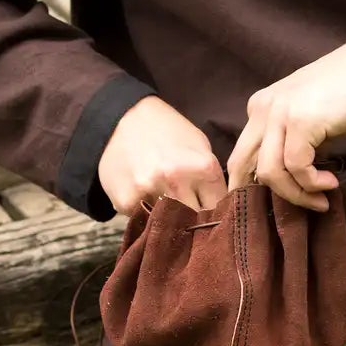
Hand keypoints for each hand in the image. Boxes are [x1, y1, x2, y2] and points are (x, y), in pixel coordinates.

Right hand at [97, 96, 225, 216]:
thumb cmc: (168, 131)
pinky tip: (144, 197)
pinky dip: (146, 214)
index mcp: (202, 167)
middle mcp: (177, 181)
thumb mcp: (199, 145)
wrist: (123, 118)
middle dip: (196, 222)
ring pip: (169, 226)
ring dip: (170, 222)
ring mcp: (149, 192)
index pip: (220, 208)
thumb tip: (222, 210)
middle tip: (191, 218)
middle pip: (196, 223)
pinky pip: (143, 220)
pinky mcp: (126, 201)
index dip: (219, 214)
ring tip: (166, 207)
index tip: (214, 217)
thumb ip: (211, 178)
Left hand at [226, 33, 345, 209]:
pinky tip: (331, 182)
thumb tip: (289, 182)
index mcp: (261, 108)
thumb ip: (293, 144)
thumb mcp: (310, 120)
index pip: (240, 156)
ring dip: (296, 194)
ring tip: (320, 199)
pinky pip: (297, 167)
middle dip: (259, 197)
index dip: (248, 187)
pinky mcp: (301, 120)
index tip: (269, 208)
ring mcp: (280, 112)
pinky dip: (313, 183)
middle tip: (288, 214)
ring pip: (269, 172)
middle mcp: (263, 108)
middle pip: (241, 165)